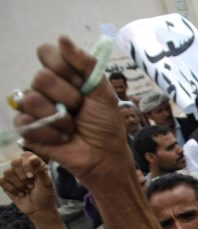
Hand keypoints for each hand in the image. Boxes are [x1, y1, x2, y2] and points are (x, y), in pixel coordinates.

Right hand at [0, 152, 58, 219]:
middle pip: (14, 162)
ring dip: (18, 184)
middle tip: (31, 185)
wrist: (39, 209)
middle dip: (22, 177)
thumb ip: (40, 170)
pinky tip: (20, 193)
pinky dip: (12, 189)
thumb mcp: (46, 183)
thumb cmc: (45, 195)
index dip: (26, 166)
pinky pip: (2, 180)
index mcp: (35, 163)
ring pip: (7, 172)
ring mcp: (14, 174)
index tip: (32, 177)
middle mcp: (24, 167)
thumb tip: (32, 157)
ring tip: (26, 190)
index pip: (25, 156)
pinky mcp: (7, 183)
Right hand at [14, 37, 132, 183]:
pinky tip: (63, 138)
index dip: (64, 68)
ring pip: (32, 99)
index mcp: (63, 74)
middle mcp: (45, 88)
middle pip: (41, 77)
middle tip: (80, 109)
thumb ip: (87, 64)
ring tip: (72, 127)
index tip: (82, 84)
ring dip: (60, 117)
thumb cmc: (105, 124)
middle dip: (68, 97)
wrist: (105, 154)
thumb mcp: (103, 92)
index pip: (46, 52)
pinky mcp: (28, 128)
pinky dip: (51, 133)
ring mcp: (34, 107)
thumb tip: (63, 38)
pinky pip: (26, 121)